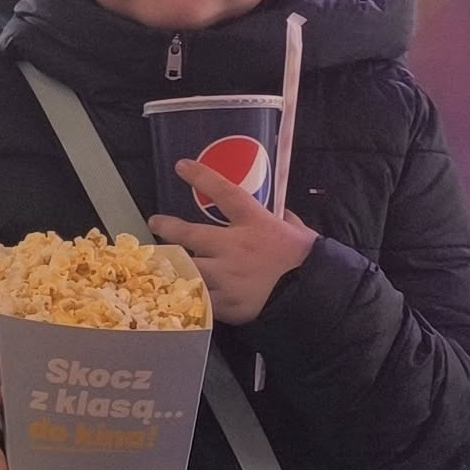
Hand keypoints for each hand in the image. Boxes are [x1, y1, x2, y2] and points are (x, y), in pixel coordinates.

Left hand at [149, 159, 319, 324]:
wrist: (314, 298)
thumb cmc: (308, 261)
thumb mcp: (298, 232)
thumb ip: (283, 220)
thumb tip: (280, 213)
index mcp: (255, 223)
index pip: (224, 192)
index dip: (201, 177)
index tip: (182, 166)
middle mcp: (235, 247)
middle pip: (191, 234)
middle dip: (168, 227)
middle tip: (156, 223)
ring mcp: (227, 276)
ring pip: (189, 268)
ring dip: (176, 264)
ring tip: (163, 263)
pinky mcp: (226, 302)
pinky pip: (200, 297)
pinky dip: (192, 294)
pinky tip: (181, 292)